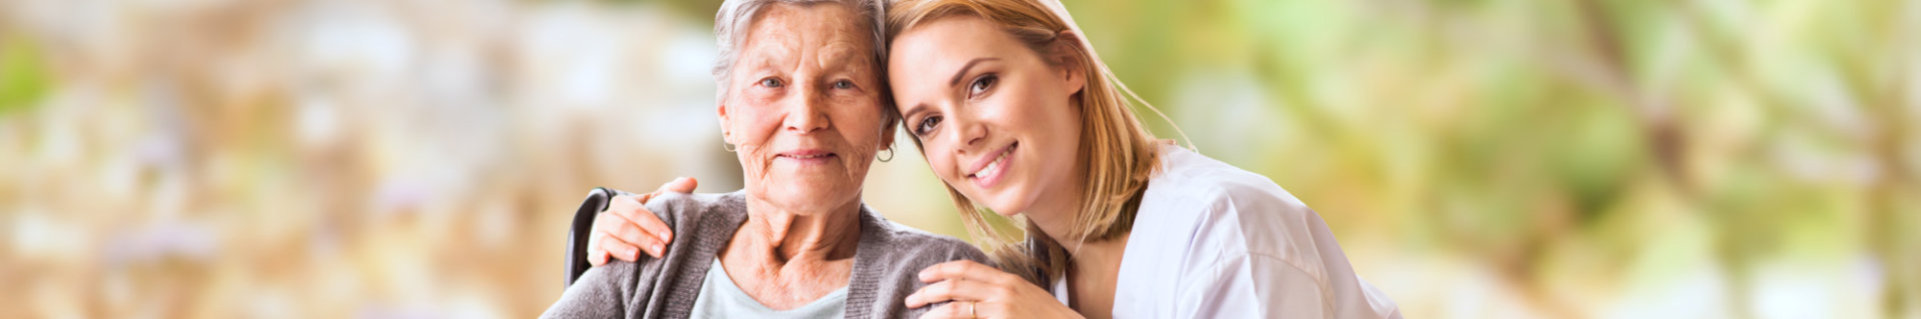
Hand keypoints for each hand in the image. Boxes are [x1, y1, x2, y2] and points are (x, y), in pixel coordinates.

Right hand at [585, 177, 696, 265]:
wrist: (621, 235)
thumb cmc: (642, 218)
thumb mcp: (655, 203)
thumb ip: (672, 192)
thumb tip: (692, 181)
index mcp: (622, 204)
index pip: (636, 211)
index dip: (653, 224)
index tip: (669, 237)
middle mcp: (607, 218)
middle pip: (623, 227)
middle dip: (643, 238)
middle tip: (662, 251)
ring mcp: (599, 235)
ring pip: (608, 240)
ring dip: (622, 248)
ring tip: (637, 256)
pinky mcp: (595, 252)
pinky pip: (593, 254)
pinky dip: (598, 256)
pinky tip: (606, 260)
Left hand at [906, 260, 1082, 318]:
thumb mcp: (1027, 298)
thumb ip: (1003, 293)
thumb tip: (978, 296)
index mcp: (1008, 280)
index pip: (968, 268)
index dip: (943, 269)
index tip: (925, 275)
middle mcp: (1003, 291)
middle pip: (956, 284)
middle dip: (929, 290)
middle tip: (912, 298)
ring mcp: (1001, 309)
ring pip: (956, 305)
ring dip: (933, 310)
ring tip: (918, 315)